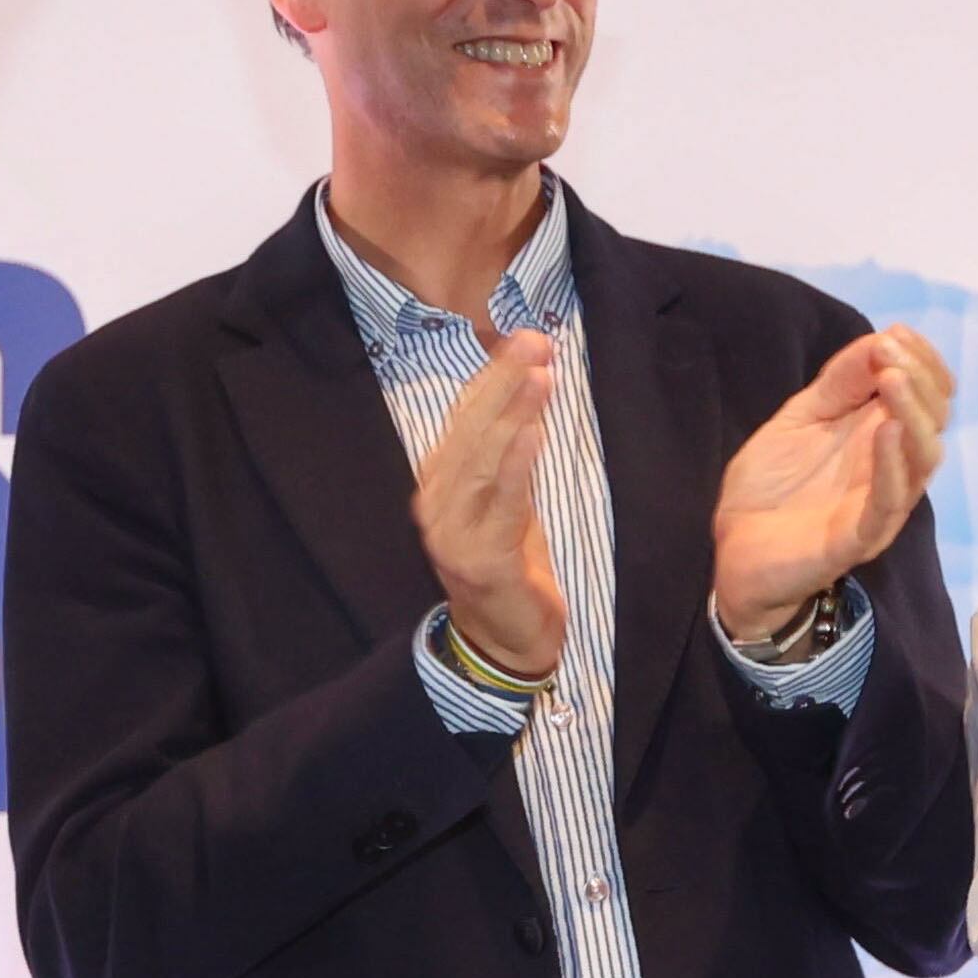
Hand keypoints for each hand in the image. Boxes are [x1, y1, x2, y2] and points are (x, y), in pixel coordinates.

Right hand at [412, 328, 563, 681]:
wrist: (504, 638)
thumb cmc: (510, 561)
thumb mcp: (506, 497)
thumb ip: (507, 449)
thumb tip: (526, 381)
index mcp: (440, 483)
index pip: (463, 418)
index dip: (491, 376)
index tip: (522, 339)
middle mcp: (438, 504)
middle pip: (469, 433)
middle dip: (502, 384)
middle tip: (534, 344)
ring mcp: (454, 535)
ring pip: (483, 464)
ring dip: (511, 415)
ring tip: (538, 378)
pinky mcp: (482, 562)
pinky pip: (501, 507)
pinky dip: (516, 468)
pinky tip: (534, 435)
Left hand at [714, 328, 948, 641]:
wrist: (734, 553)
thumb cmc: (769, 488)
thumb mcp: (799, 420)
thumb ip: (836, 385)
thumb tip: (879, 340)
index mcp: (877, 437)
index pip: (926, 395)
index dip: (921, 362)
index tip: (897, 333)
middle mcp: (890, 468)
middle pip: (934, 421)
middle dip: (920, 379)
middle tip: (891, 352)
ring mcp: (879, 504)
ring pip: (923, 459)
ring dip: (913, 413)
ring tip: (893, 379)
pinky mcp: (859, 537)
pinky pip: (889, 502)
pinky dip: (892, 465)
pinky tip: (883, 430)